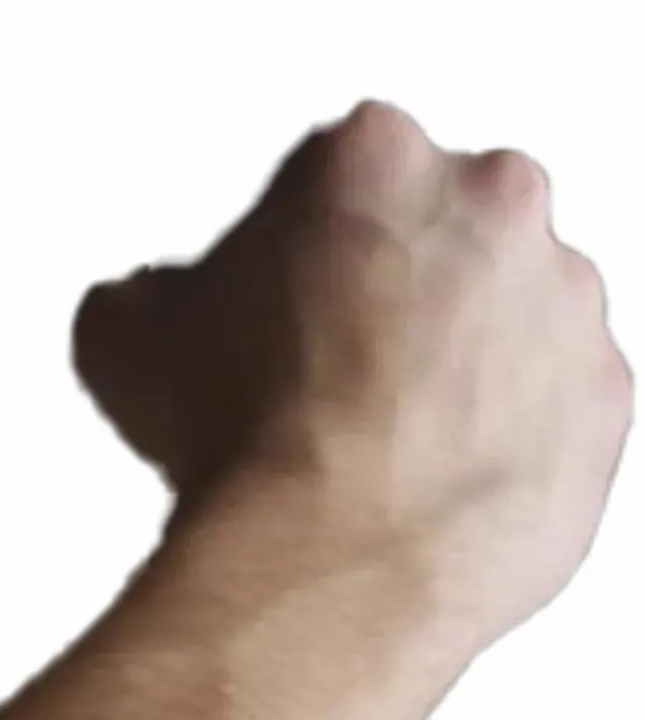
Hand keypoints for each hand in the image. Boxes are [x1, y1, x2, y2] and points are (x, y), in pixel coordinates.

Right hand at [70, 99, 633, 653]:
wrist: (332, 563)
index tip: (271, 312)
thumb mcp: (124, 341)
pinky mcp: (605, 399)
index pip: (336, 175)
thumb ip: (147, 293)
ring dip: (458, 365)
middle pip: (441, 230)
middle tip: (324, 379)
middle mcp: (493, 203)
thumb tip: (148, 307)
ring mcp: (565, 302)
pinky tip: (427, 490)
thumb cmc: (242, 444)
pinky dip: (504, 442)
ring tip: (376, 450)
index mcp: (373, 157)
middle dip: (393, 292)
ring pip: (509, 318)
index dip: (292, 251)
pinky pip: (553, 411)